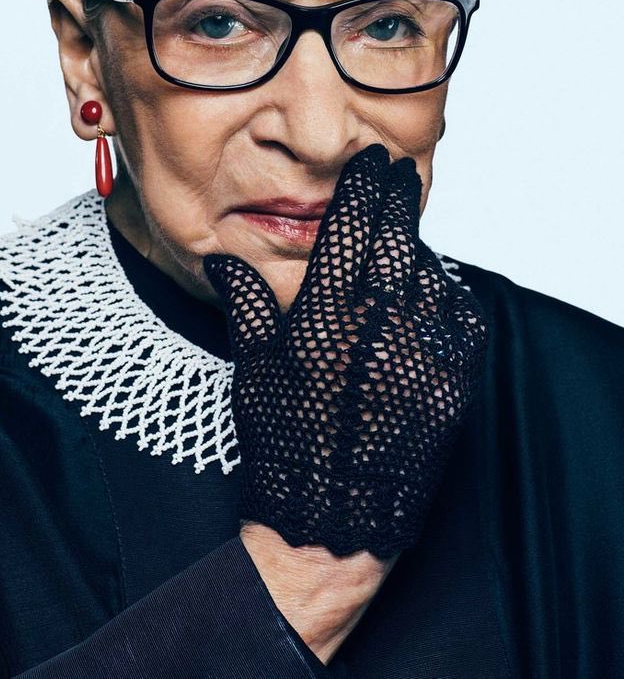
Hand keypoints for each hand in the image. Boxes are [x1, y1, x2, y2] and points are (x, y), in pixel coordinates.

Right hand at [204, 143, 488, 559]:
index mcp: (323, 318)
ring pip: (428, 273)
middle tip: (395, 172)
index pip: (348, 230)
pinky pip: (459, 316)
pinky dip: (446, 292)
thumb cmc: (285, 441)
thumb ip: (245, 302)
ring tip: (405, 235)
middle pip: (394, 239)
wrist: (334, 517)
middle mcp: (376, 328)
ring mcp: (420, 354)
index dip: (361, 188)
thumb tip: (220, 257)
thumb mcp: (254, 369)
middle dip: (396, 197)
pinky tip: (431, 286)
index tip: (370, 163)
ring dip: (416, 246)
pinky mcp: (452, 382)